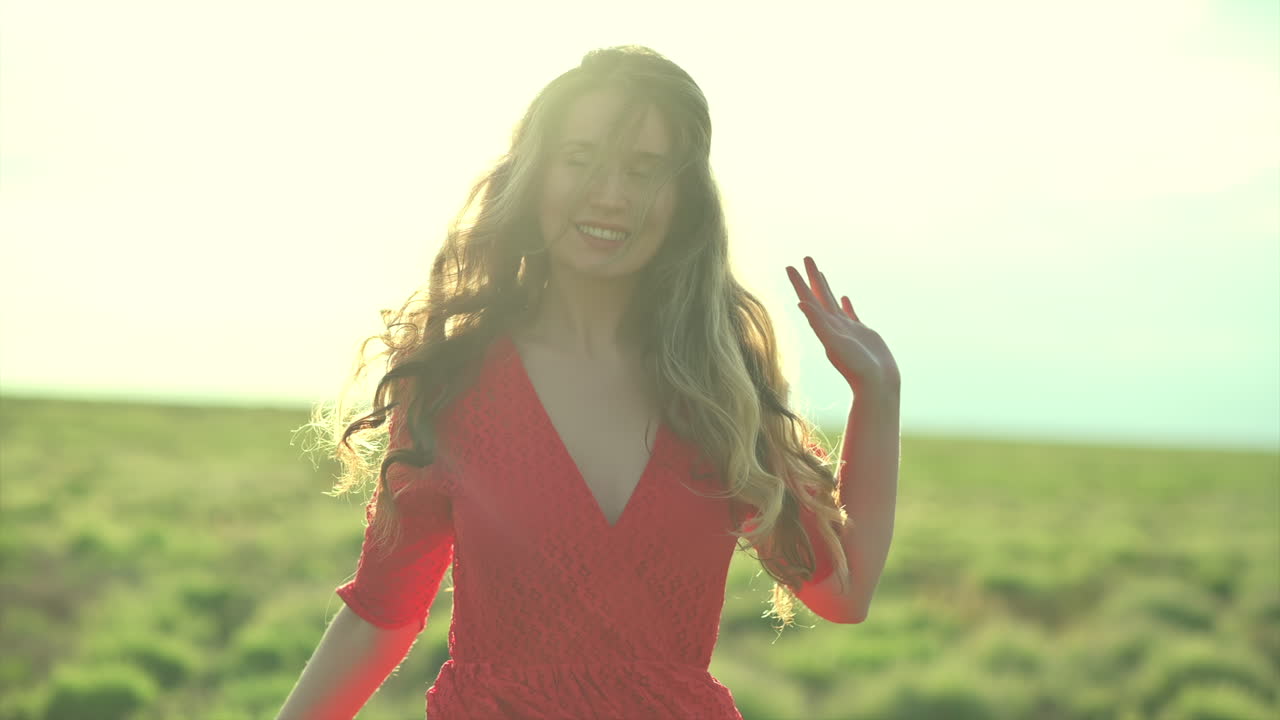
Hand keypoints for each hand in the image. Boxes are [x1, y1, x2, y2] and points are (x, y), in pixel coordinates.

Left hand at [786, 256, 900, 394]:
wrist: (877, 385)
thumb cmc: (856, 368)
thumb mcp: (835, 344)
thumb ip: (819, 325)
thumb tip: (801, 304)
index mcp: (824, 326)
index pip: (808, 299)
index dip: (798, 283)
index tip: (789, 266)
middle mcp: (832, 326)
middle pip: (818, 295)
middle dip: (811, 277)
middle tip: (805, 257)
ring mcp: (847, 329)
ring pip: (832, 303)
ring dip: (825, 287)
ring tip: (819, 273)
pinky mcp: (861, 334)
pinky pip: (850, 314)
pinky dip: (846, 305)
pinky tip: (844, 298)